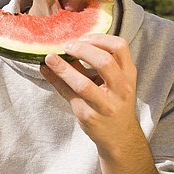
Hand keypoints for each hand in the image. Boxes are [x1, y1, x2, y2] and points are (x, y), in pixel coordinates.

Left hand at [40, 33, 139, 158]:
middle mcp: (121, 89)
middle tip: (67, 46)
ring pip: (83, 84)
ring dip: (63, 68)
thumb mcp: (111, 81)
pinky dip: (55, 80)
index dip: (99, 38)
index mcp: (128, 75)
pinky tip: (45, 71)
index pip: (120, 47)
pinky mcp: (90, 116)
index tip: (83, 37)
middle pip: (104, 61)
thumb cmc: (112, 102)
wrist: (119, 136)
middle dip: (82, 50)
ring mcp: (106, 105)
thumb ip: (92, 64)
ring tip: (49, 57)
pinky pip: (69, 95)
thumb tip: (65, 44)